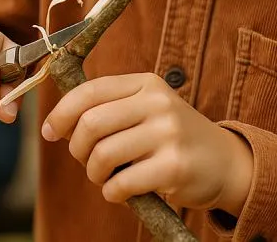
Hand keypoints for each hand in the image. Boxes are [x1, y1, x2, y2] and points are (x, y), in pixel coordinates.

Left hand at [42, 73, 253, 215]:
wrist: (226, 163)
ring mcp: (168, 134)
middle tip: (85, 161)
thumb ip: (109, 109)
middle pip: (90, 123)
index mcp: (146, 84)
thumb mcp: (147, 110)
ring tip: (105, 177)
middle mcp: (158, 103)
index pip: (90, 91)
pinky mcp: (174, 167)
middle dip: (77, 149)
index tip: (49, 131)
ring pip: (102, 154)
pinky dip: (112, 192)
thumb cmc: (173, 138)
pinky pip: (121, 183)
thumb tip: (57, 123)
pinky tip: (122, 191)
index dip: (61, 112)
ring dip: (94, 174)